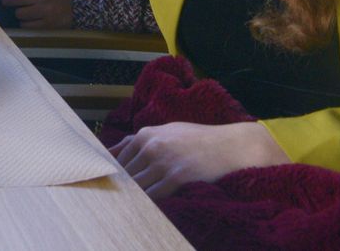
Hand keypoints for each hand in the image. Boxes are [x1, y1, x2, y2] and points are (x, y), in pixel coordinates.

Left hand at [0, 0, 73, 28]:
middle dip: (8, 0)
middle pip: (13, 0)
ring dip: (19, 12)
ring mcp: (44, 11)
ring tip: (25, 9)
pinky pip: (27, 25)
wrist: (84, 2)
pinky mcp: (48, 24)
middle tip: (8, 0)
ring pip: (19, 14)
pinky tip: (31, 18)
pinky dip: (26, 22)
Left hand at [111, 121, 289, 198]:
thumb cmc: (199, 138)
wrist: (231, 145)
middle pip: (125, 173)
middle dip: (121, 187)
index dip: (113, 174)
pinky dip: (149, 204)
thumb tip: (117, 149)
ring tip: (127, 207)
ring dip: (133, 197)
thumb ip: (142, 139)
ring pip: (137, 186)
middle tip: (114, 200)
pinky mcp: (177, 177)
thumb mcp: (167, 130)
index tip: (108, 185)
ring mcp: (163, 161)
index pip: (118, 158)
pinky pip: (155, 195)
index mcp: (145, 134)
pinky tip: (147, 210)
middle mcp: (150, 145)